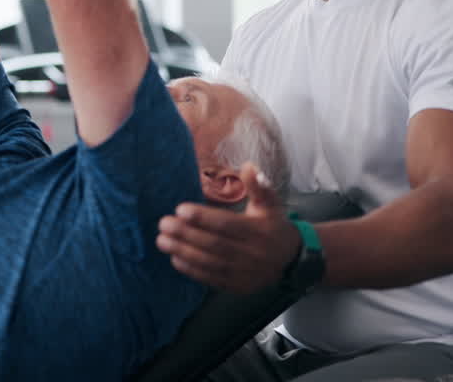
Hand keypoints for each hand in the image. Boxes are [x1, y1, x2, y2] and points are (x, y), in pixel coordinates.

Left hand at [157, 163, 302, 293]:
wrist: (291, 259)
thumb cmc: (273, 225)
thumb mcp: (270, 203)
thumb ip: (259, 185)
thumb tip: (249, 166)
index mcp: (259, 231)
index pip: (227, 224)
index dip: (203, 217)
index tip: (180, 209)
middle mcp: (252, 253)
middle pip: (214, 244)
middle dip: (186, 234)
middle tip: (163, 224)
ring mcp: (245, 272)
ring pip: (210, 263)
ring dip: (183, 252)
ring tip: (162, 240)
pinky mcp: (238, 286)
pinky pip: (212, 279)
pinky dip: (192, 271)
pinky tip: (175, 259)